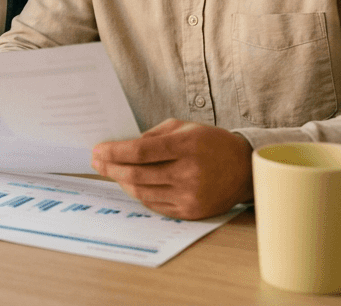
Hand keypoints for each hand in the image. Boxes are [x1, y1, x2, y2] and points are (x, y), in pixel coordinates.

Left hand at [91, 119, 253, 219]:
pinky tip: (131, 185)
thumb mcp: (185, 127)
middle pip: (137, 174)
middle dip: (110, 168)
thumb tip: (123, 147)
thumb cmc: (211, 144)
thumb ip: (154, 135)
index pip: (140, 151)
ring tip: (111, 172)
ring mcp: (189, 195)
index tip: (98, 150)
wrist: (244, 170)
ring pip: (142, 192)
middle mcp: (188, 173)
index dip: (114, 151)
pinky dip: (139, 194)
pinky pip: (155, 204)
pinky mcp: (190, 212)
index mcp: (187, 146)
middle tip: (96, 162)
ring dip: (121, 182)